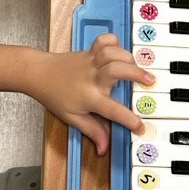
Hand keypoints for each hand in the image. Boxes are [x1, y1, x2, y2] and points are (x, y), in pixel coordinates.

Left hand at [27, 33, 153, 152]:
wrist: (38, 74)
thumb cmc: (54, 95)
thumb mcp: (72, 118)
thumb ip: (92, 131)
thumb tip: (104, 148)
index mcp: (90, 97)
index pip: (114, 111)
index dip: (129, 120)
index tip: (140, 127)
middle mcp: (93, 78)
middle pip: (117, 70)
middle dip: (136, 74)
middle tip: (150, 81)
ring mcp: (91, 63)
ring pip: (112, 53)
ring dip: (128, 57)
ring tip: (136, 66)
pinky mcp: (89, 52)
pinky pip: (103, 40)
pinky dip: (114, 41)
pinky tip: (120, 50)